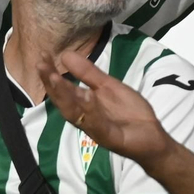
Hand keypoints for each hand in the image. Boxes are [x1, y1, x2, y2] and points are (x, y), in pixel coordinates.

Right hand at [40, 52, 172, 165]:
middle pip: (63, 100)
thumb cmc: (129, 112)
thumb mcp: (109, 86)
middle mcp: (84, 117)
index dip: (51, 74)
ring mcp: (95, 128)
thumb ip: (89, 74)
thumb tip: (66, 55)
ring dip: (64, 96)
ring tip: (55, 77)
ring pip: (75, 113)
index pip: (63, 89)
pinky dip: (91, 111)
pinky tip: (87, 96)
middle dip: (52, 83)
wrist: (152, 135)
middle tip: (41, 65)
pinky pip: (98, 125)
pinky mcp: (109, 137)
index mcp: (83, 105)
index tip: (42, 56)